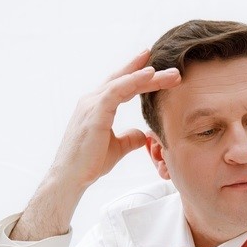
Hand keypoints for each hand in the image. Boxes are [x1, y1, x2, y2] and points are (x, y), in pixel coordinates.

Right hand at [10, 50, 180, 240]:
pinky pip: (116, 91)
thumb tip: (143, 134)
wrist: (71, 178)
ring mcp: (92, 105)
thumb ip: (130, 138)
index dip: (139, 75)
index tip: (159, 68)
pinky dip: (133, 81)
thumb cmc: (90, 163)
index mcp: (97, 106)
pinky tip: (149, 75)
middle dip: (149, 72)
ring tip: (171, 74)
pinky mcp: (94, 113)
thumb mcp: (117, 148)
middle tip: (174, 70)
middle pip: (124, 79)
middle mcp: (92, 101)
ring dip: (148, 76)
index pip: (122, 85)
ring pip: (123, 82)